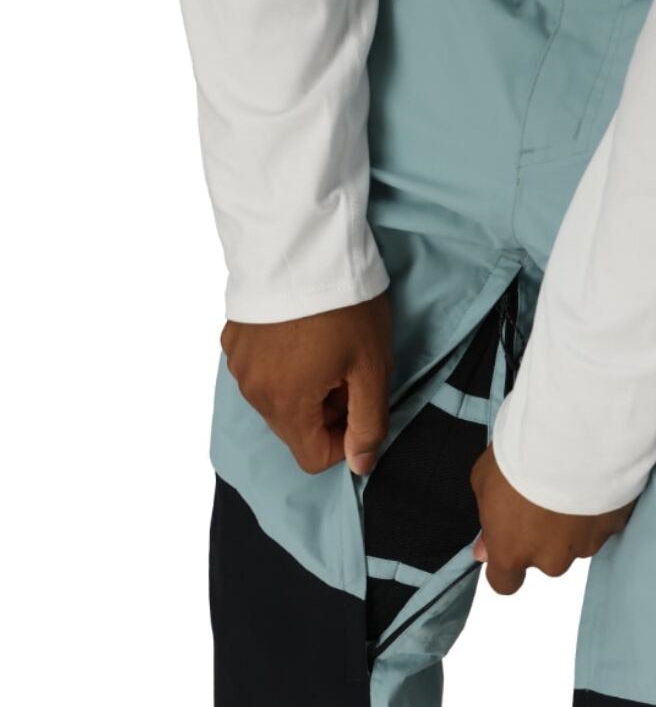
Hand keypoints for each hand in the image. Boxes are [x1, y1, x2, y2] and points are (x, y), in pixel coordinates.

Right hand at [221, 293, 392, 475]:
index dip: (344, 440)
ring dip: (304, 389)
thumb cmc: (343, 305)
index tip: (358, 403)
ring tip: (324, 348)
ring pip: (277, 401)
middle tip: (346, 370)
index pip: (313, 459)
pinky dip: (282, 365)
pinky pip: (260, 371)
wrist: (301, 240)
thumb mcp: (372, 368)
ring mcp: (237, 364)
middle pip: (294, 430)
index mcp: (286, 405)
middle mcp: (253, 392)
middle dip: (325, 412)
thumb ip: (368, 424)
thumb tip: (360, 465)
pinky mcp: (232, 339)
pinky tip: (300, 333)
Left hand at [470, 444, 633, 594]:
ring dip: (572, 522)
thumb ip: (487, 524)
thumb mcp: (484, 482)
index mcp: (512, 552)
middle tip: (542, 498)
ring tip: (569, 484)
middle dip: (544, 537)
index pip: (505, 584)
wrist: (573, 434)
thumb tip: (484, 551)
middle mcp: (550, 559)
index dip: (505, 567)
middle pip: (545, 560)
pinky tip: (591, 480)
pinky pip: (602, 524)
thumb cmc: (521, 454)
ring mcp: (585, 546)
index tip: (508, 546)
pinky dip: (597, 509)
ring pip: (576, 543)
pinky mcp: (614, 527)